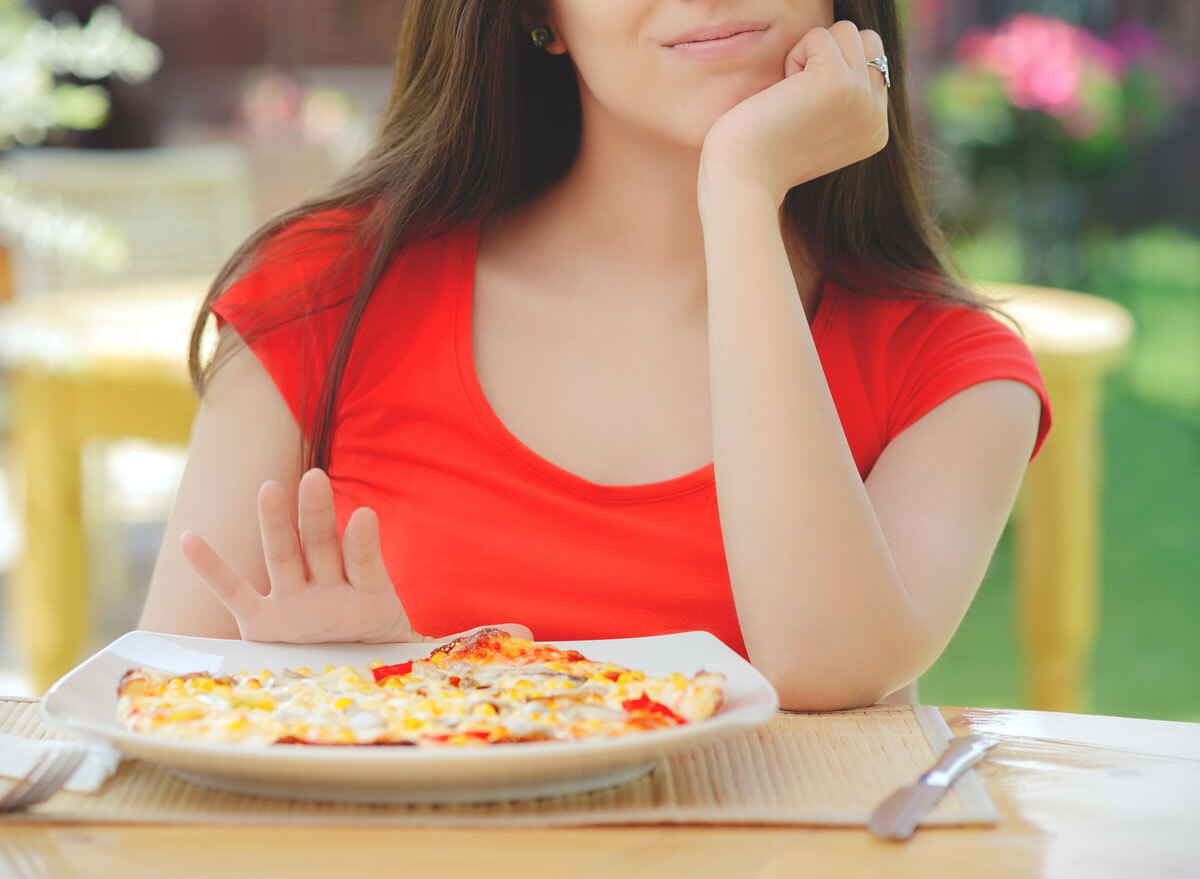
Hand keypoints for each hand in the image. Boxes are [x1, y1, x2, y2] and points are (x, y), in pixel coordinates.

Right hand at [180, 468, 532, 643]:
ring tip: (269, 488)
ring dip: (275, 525)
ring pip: (281, 557)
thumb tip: (527, 633)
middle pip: (321, 546)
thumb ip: (463, 641)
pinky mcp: (261, 624)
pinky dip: (212, 568)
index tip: (367, 515)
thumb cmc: (383, 660)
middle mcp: (329, 590)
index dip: (366, 543)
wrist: (346, 686)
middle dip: (318, 514)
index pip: (367, 563)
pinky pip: (232, 593)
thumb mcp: (421, 653)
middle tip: (317, 477)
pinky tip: (188, 539)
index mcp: (369, 595)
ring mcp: (293, 603)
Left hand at [699, 21, 889, 206]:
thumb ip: (842, 96)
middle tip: (796, 99)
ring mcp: (863, 100)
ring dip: (808, 55)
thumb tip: (846, 49)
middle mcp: (878, 117)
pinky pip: (819, 36)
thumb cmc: (762, 153)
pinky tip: (782, 95)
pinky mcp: (839, 83)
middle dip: (825, 56)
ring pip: (845, 32)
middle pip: (864, 40)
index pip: (872, 61)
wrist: (743, 180)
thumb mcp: (816, 127)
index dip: (830, 70)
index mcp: (876, 129)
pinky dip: (793, 57)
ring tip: (790, 97)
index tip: (803, 112)